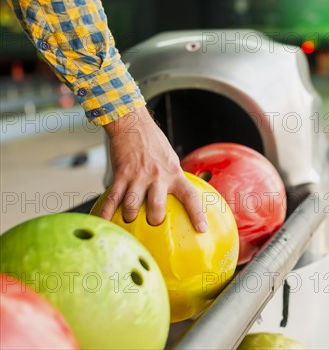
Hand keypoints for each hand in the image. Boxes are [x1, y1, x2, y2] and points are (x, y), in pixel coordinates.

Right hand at [97, 107, 207, 231]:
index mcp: (174, 174)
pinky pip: (112, 198)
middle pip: (157, 207)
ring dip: (130, 217)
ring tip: (129, 218)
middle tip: (152, 222)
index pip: (190, 196)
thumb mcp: (171, 160)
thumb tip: (177, 197)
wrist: (133, 124)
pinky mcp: (121, 174)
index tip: (201, 229)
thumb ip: (173, 178)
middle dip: (154, 221)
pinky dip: (106, 212)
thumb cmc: (153, 143)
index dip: (197, 214)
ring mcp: (138, 176)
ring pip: (133, 206)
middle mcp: (158, 177)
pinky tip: (102, 221)